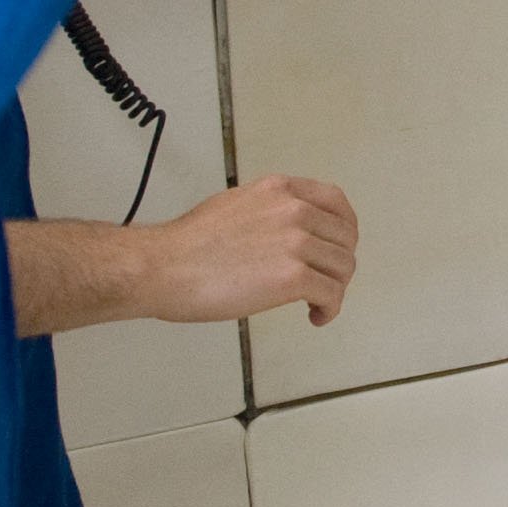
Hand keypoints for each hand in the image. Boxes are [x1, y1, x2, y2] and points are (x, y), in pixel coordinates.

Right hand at [134, 174, 357, 326]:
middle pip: (345, 238)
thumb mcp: (235, 205)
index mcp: (280, 190)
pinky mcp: (292, 277)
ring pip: (343, 268)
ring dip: (334, 289)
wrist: (162, 267)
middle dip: (339, 263)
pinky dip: (330, 309)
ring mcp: (296, 242)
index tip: (339, 246)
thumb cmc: (186, 246)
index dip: (345, 228)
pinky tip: (315, 316)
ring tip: (316, 303)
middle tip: (326, 281)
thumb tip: (285, 229)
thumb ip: (268, 211)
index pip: (336, 202)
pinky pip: (332, 294)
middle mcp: (294, 210)